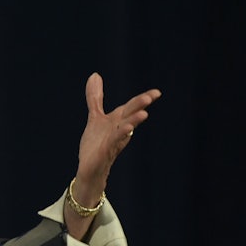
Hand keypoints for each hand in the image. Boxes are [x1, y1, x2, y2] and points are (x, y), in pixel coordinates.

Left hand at [76, 72, 161, 193]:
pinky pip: (113, 143)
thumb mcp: (95, 118)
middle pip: (130, 115)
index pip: (131, 108)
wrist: (89, 170)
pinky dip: (119, 136)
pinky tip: (126, 130)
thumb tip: (95, 75)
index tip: (157, 92)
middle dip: (139, 106)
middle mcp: (118, 131)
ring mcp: (112, 142)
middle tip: (151, 97)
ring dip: (133, 122)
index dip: (142, 99)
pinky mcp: (104, 153)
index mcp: (117, 121)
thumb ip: (96, 98)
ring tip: (144, 114)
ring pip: (124, 130)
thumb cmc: (95, 145)